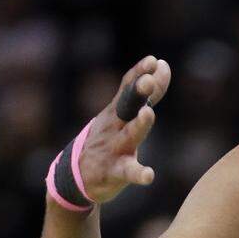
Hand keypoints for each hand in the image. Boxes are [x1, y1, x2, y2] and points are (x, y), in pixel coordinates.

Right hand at [77, 55, 171, 203]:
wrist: (76, 176)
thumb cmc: (107, 139)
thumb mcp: (123, 114)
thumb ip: (146, 92)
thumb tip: (162, 65)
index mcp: (117, 112)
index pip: (127, 88)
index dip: (139, 73)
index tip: (153, 61)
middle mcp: (115, 126)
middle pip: (127, 107)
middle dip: (137, 93)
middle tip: (147, 80)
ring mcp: (114, 149)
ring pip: (129, 136)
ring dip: (139, 124)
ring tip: (149, 113)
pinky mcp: (114, 172)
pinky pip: (127, 172)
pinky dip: (138, 173)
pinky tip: (149, 175)